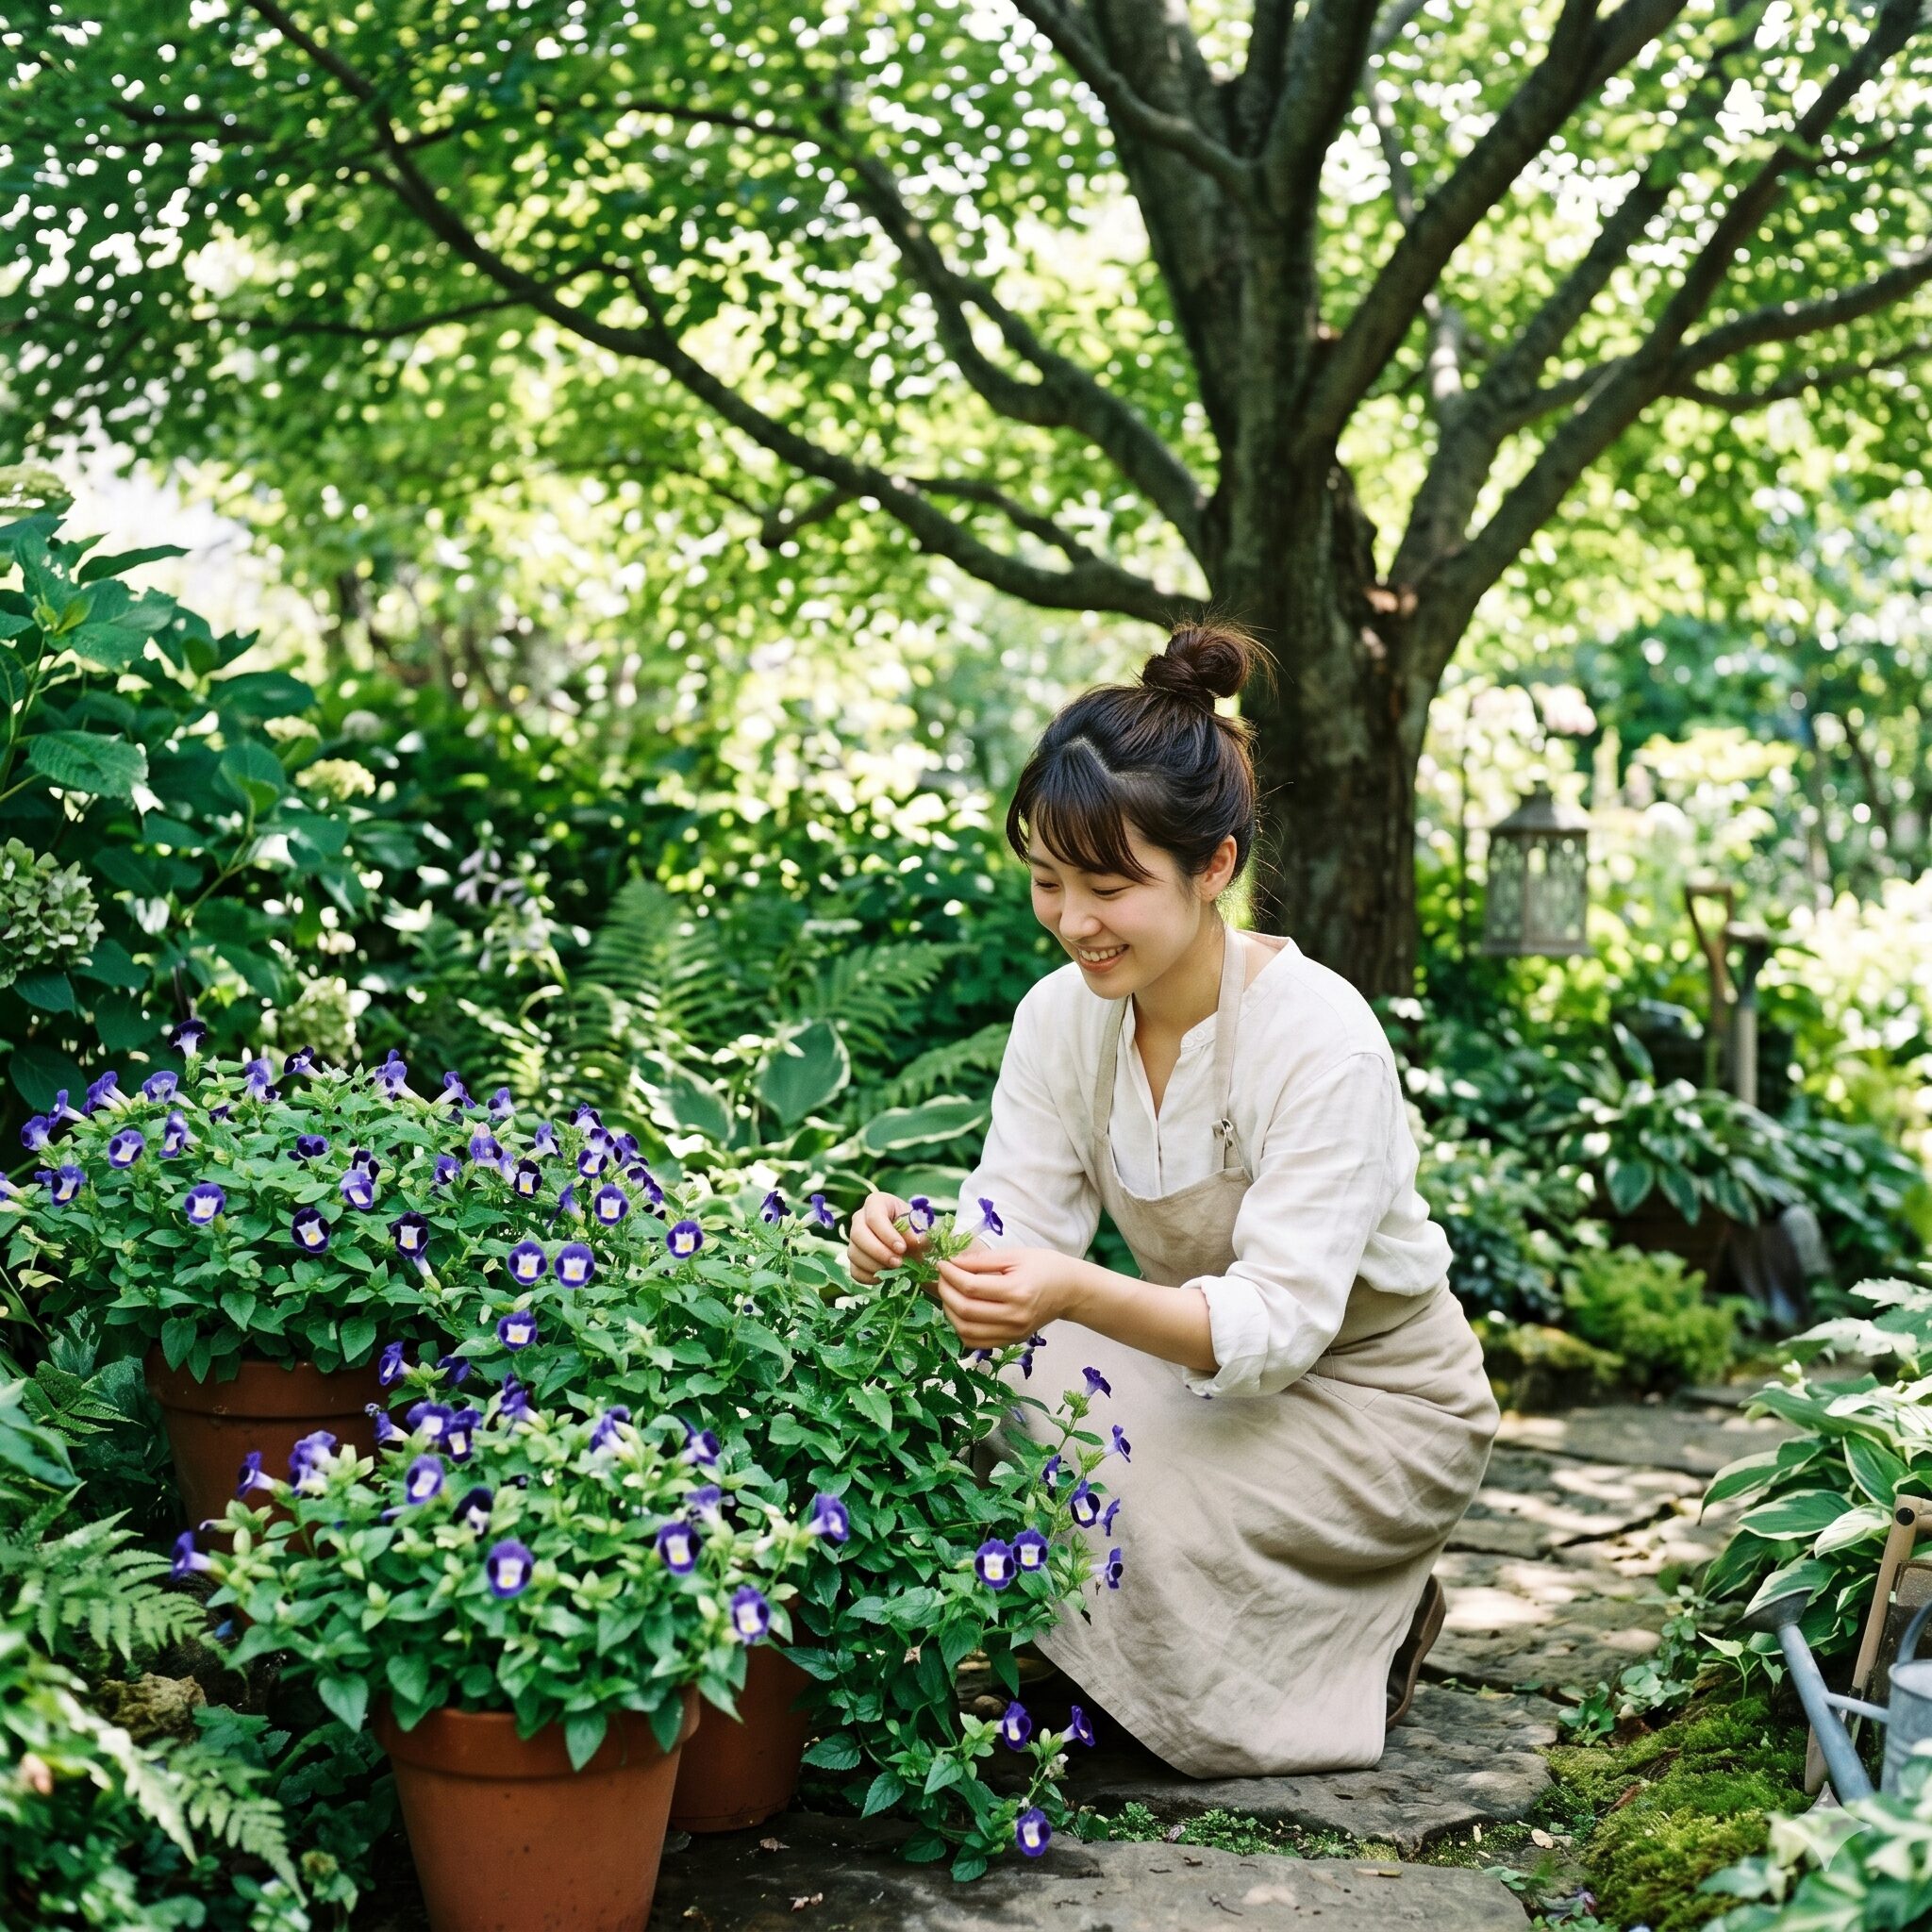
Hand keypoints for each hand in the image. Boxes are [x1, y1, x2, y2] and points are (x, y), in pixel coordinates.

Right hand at [847, 1190, 931, 1286]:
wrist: (913, 1243)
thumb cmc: (916, 1229)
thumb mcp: (921, 1228)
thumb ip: (920, 1234)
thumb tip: (916, 1241)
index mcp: (876, 1202)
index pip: (874, 1217)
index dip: (886, 1234)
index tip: (902, 1248)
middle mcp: (860, 1217)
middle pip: (858, 1235)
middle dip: (878, 1252)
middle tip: (899, 1262)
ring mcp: (854, 1238)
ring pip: (854, 1253)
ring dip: (875, 1266)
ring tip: (895, 1269)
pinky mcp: (855, 1257)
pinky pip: (854, 1270)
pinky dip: (869, 1277)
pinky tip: (885, 1276)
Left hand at [933, 1246, 1080, 1348]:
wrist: (1070, 1291)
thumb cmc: (1045, 1267)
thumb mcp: (1015, 1255)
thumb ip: (981, 1260)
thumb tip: (952, 1262)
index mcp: (1016, 1292)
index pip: (971, 1287)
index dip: (950, 1275)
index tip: (942, 1263)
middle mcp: (1014, 1317)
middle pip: (965, 1310)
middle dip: (945, 1291)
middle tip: (942, 1277)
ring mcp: (1012, 1333)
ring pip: (966, 1331)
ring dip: (949, 1311)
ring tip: (947, 1293)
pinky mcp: (1010, 1341)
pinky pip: (976, 1343)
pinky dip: (961, 1328)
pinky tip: (959, 1311)